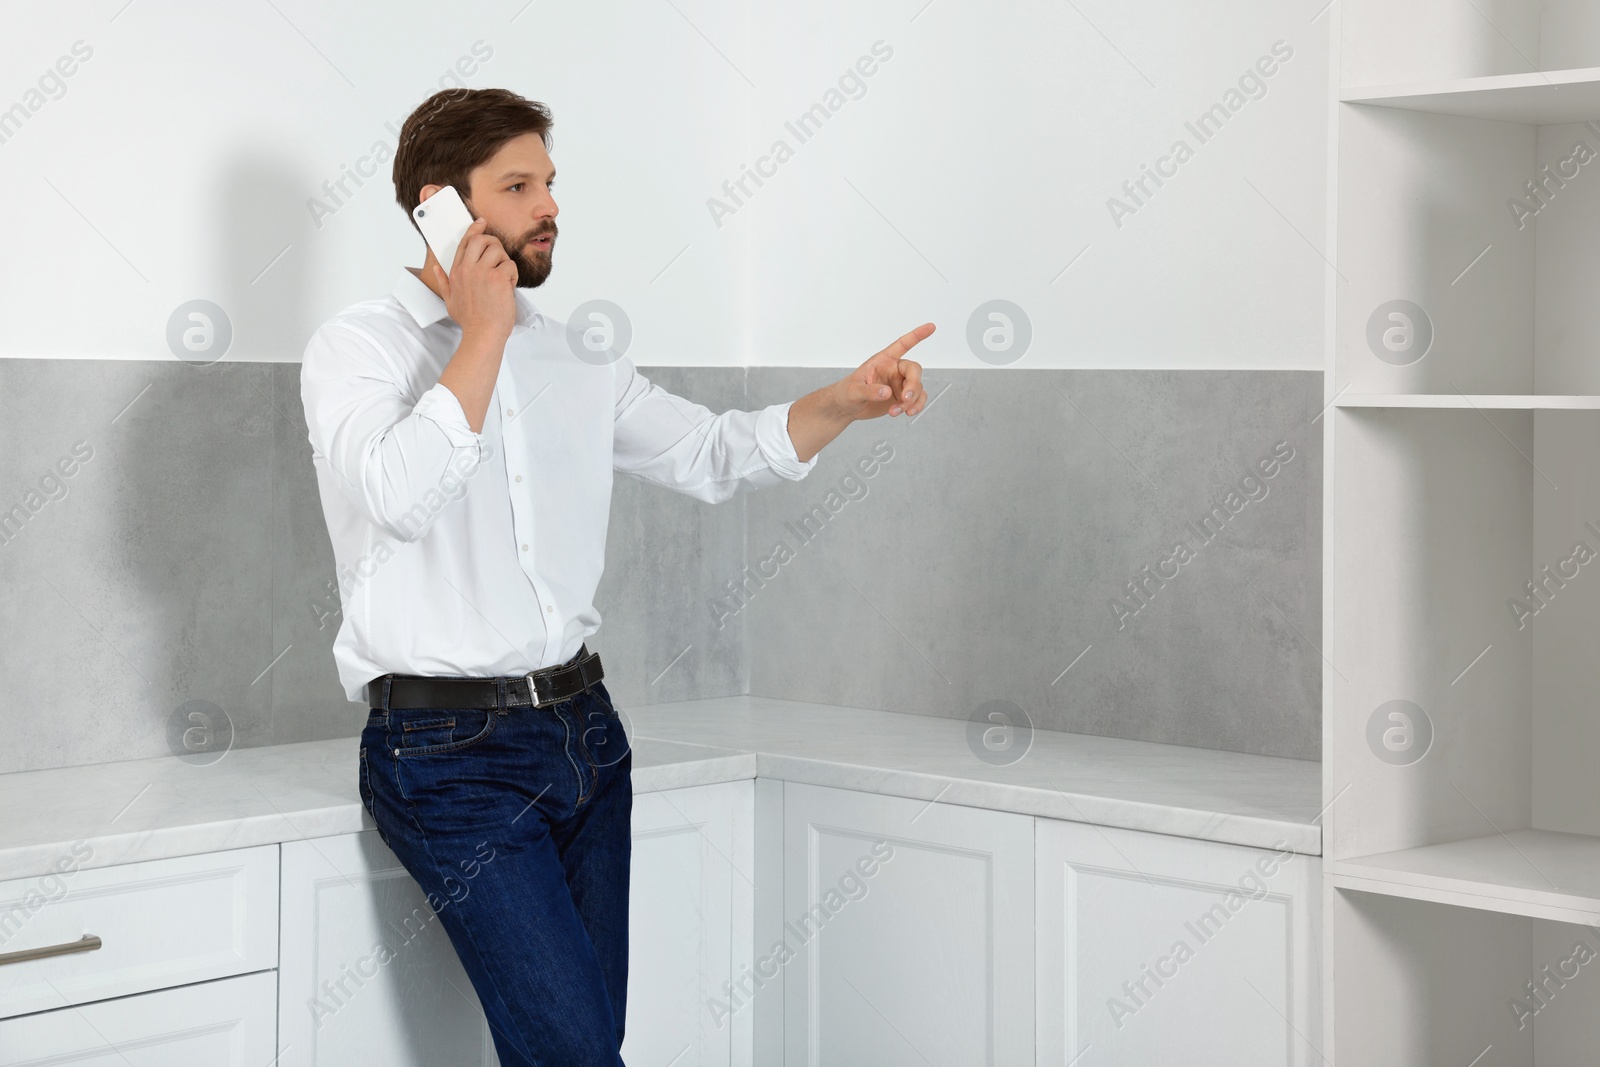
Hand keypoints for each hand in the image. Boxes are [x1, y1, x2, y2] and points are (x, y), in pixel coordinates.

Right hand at [435, 217, 517, 344]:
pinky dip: (513, 275)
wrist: (483, 335)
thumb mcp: (450, 301)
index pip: (464, 243)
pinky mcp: (498, 278)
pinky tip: (509, 288)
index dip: (474, 230)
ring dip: (505, 262)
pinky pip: (510, 265)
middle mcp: (467, 270)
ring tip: (504, 279)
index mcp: (456, 273)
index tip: (481, 223)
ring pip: (498, 250)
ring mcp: (482, 273)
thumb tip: (437, 269)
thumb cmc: (470, 321)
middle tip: (499, 257)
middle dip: (493, 243)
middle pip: (480, 240)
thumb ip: (444, 282)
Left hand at [836, 322, 933, 418]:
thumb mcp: (853, 391)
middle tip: (905, 399)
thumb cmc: (847, 393)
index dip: (917, 335)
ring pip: (917, 388)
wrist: (846, 408)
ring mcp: (899, 384)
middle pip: (914, 370)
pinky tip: (904, 413)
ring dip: (911, 401)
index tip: (931, 327)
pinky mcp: (902, 397)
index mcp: (883, 361)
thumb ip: (870, 391)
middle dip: (913, 385)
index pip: (902, 345)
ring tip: (896, 411)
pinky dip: (914, 407)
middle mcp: (894, 370)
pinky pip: (917, 399)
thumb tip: (887, 392)